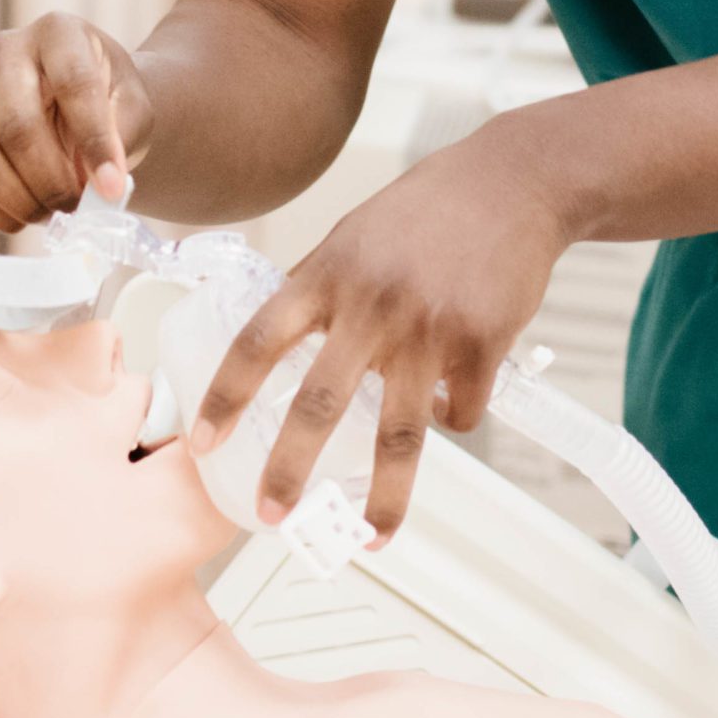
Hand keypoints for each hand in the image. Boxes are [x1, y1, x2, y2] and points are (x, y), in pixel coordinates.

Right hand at [0, 13, 153, 232]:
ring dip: (21, 199)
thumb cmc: (108, 98)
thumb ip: (123, 135)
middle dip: (51, 180)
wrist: (82, 102)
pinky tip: (24, 217)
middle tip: (77, 206)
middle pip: (18, 126)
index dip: (94, 141)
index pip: (74, 84)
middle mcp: (5, 50)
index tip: (112, 186)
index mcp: (58, 32)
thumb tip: (104, 181)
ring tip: (54, 212)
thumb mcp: (133, 106)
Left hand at [192, 137, 571, 542]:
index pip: (258, 341)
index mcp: (329, 274)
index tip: (202, 441)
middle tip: (272, 511)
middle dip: (289, 468)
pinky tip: (452, 403)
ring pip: (399, 434)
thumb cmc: (430, 206)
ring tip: (370, 535)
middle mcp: (372, 304)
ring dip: (383, 497)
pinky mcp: (482, 345)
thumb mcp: (355, 233)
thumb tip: (285, 341)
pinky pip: (459, 413)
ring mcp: (429, 329)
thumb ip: (321, 287)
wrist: (514, 181)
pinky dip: (452, 419)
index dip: (225, 396)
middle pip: (319, 402)